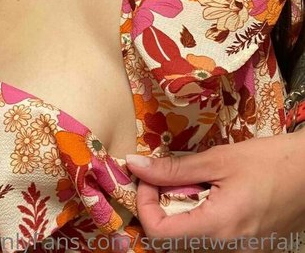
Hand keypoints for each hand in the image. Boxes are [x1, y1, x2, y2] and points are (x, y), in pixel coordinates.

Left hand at [126, 132, 304, 251]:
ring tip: (187, 185)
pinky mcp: (247, 249)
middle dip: (158, 209)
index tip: (149, 177)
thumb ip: (173, 168)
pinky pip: (209, 243)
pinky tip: (206, 196)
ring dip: (177, 215)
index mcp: (217, 229)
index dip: (144, 204)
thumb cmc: (269, 161)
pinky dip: (197, 221)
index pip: (159, 235)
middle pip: (171, 243)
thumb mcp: (218, 159)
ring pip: (189, 244)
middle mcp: (226, 250)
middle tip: (164, 178)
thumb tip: (134, 164)